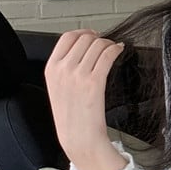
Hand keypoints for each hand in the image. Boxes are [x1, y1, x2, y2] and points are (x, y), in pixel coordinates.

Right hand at [44, 29, 126, 169]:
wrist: (79, 137)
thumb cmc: (71, 116)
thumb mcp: (58, 88)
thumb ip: (65, 68)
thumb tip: (81, 51)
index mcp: (51, 68)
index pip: (66, 37)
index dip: (83, 32)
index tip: (92, 35)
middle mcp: (63, 69)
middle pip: (84, 38)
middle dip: (98, 38)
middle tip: (105, 43)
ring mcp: (78, 74)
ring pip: (97, 44)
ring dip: (109, 43)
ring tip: (113, 48)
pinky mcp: (94, 81)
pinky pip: (108, 55)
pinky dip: (116, 49)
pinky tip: (119, 51)